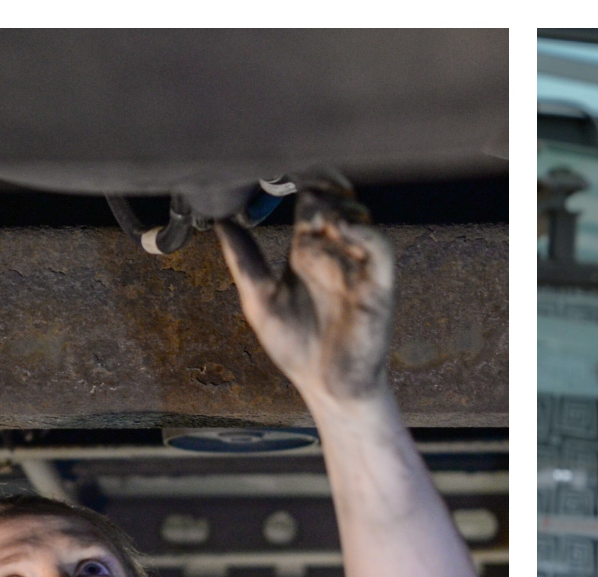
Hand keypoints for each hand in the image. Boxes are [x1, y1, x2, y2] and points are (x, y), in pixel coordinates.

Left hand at [219, 181, 396, 408]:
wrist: (327, 389)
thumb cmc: (299, 349)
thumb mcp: (258, 299)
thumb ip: (243, 259)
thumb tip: (218, 221)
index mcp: (307, 252)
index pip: (308, 200)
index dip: (297, 178)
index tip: (273, 166)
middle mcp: (334, 253)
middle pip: (334, 199)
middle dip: (320, 180)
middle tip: (297, 173)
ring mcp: (357, 267)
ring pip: (358, 215)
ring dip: (339, 203)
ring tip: (318, 204)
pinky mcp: (378, 285)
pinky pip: (378, 247)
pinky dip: (363, 230)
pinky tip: (340, 226)